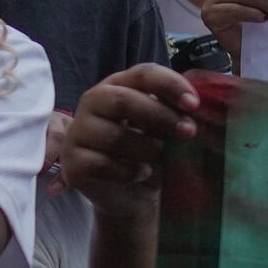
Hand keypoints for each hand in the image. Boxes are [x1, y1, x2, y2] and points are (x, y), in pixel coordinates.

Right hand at [65, 64, 203, 219]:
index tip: (194, 104)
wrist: (133, 193)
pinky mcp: (72, 163)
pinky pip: (102, 165)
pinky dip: (129, 171)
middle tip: (188, 132)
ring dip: (147, 149)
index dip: (170, 85)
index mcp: (118, 85)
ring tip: (161, 158)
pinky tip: (141, 173)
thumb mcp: (166, 128)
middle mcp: (93, 102)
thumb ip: (175, 111)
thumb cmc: (151, 152)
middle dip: (161, 116)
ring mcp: (78, 133)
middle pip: (123, 100)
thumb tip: (195, 107)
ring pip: (114, 136)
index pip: (142, 74)